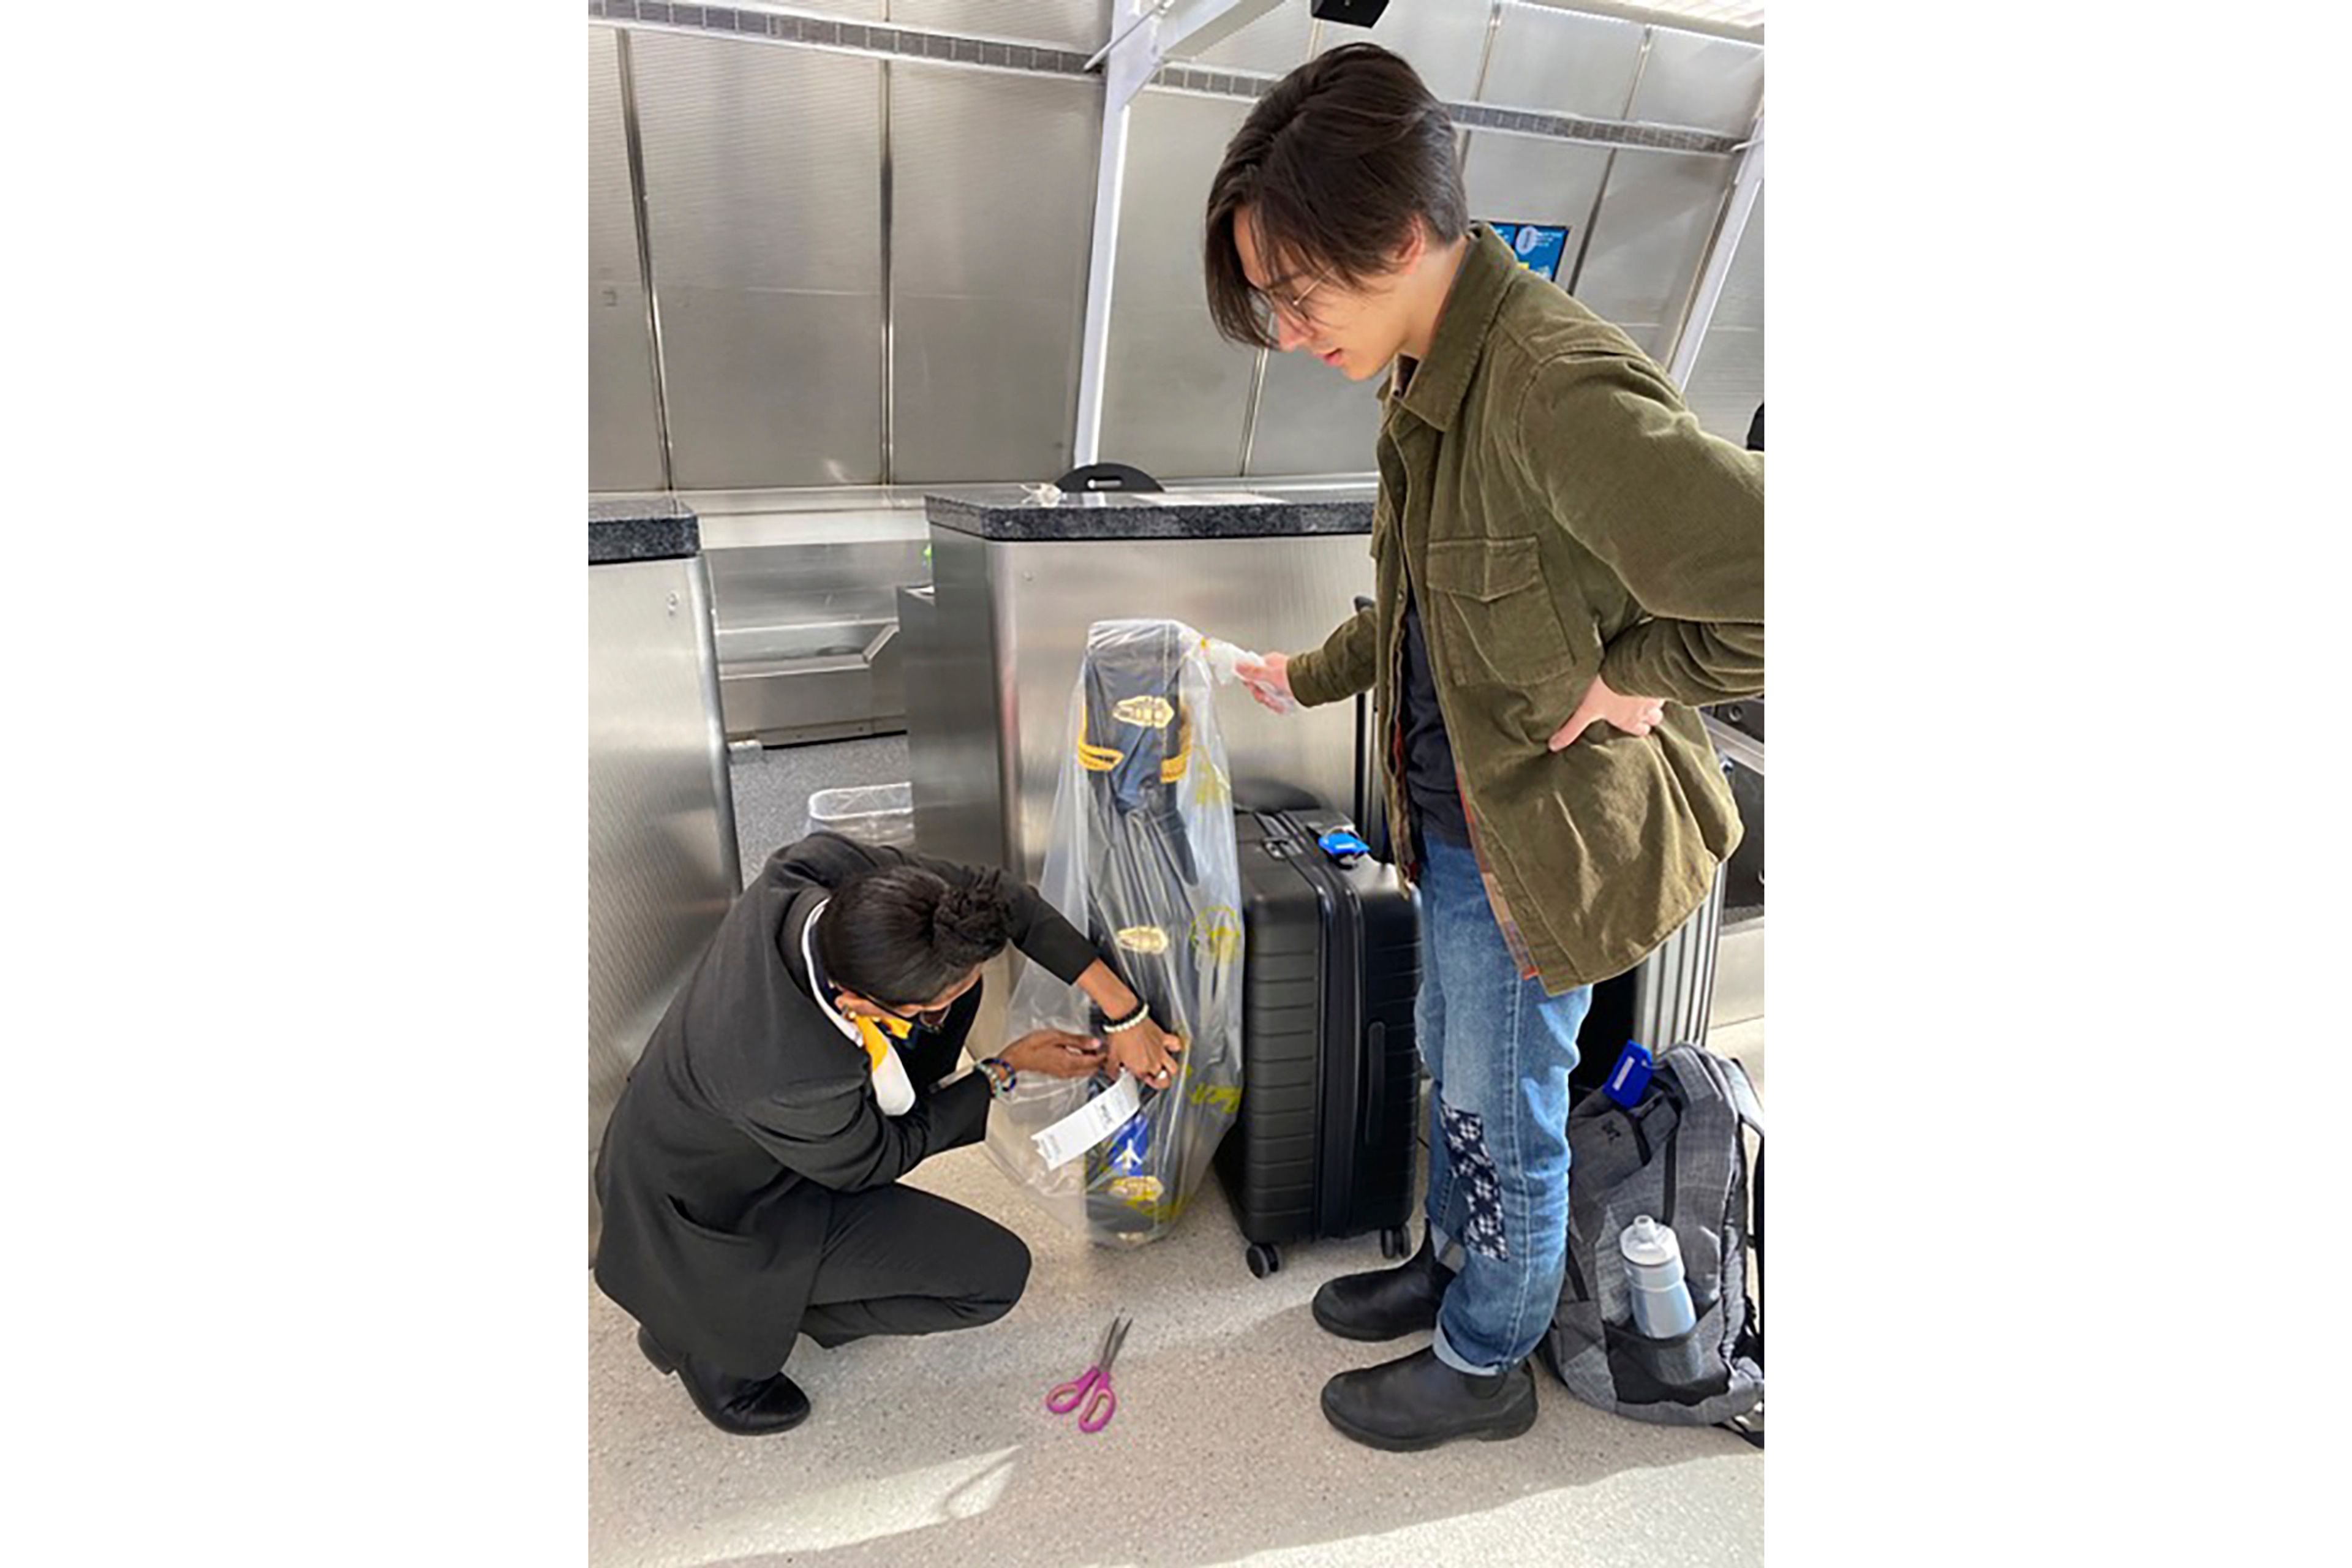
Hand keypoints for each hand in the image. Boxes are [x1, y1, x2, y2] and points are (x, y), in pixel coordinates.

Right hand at [999, 1029, 1107, 1079]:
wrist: (1017, 1057)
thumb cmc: (1032, 1046)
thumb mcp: (1056, 1036)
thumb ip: (1077, 1040)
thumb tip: (1095, 1042)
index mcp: (1070, 1062)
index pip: (1094, 1060)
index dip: (1103, 1053)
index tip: (1107, 1045)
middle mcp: (1069, 1071)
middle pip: (1092, 1068)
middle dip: (1099, 1059)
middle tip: (1103, 1046)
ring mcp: (1064, 1073)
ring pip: (1085, 1071)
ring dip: (1091, 1062)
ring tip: (1092, 1048)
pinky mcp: (1059, 1073)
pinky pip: (1077, 1071)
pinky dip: (1083, 1064)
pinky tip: (1080, 1053)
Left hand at [1107, 1018, 1184, 1087]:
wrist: (1127, 1019)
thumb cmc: (1119, 1036)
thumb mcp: (1111, 1056)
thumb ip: (1113, 1069)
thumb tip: (1114, 1074)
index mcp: (1140, 1069)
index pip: (1149, 1083)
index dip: (1147, 1081)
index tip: (1143, 1077)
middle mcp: (1153, 1062)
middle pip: (1164, 1079)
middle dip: (1160, 1080)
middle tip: (1154, 1075)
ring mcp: (1160, 1051)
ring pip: (1173, 1068)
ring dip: (1171, 1070)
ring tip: (1166, 1068)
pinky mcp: (1164, 1038)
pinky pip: (1176, 1045)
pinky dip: (1176, 1047)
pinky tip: (1172, 1048)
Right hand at [1233, 652, 1295, 714]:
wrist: (1312, 685)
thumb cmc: (1294, 676)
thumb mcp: (1269, 674)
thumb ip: (1252, 671)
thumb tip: (1237, 664)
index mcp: (1269, 663)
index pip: (1252, 672)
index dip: (1251, 683)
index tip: (1254, 687)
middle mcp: (1275, 672)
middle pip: (1259, 687)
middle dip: (1262, 695)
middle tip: (1267, 697)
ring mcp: (1281, 683)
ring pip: (1268, 696)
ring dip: (1271, 701)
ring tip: (1277, 701)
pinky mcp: (1287, 693)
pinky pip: (1277, 701)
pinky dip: (1279, 705)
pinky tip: (1282, 705)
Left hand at [1549, 671, 1665, 750]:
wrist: (1628, 666)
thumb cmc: (1605, 688)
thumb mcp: (1584, 710)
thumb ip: (1571, 729)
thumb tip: (1553, 746)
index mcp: (1627, 720)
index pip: (1639, 731)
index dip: (1636, 728)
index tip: (1634, 725)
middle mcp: (1645, 712)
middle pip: (1652, 721)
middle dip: (1647, 717)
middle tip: (1639, 709)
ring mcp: (1655, 696)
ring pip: (1658, 703)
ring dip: (1652, 699)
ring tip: (1644, 689)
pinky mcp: (1661, 680)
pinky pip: (1663, 683)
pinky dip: (1657, 681)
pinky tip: (1650, 673)